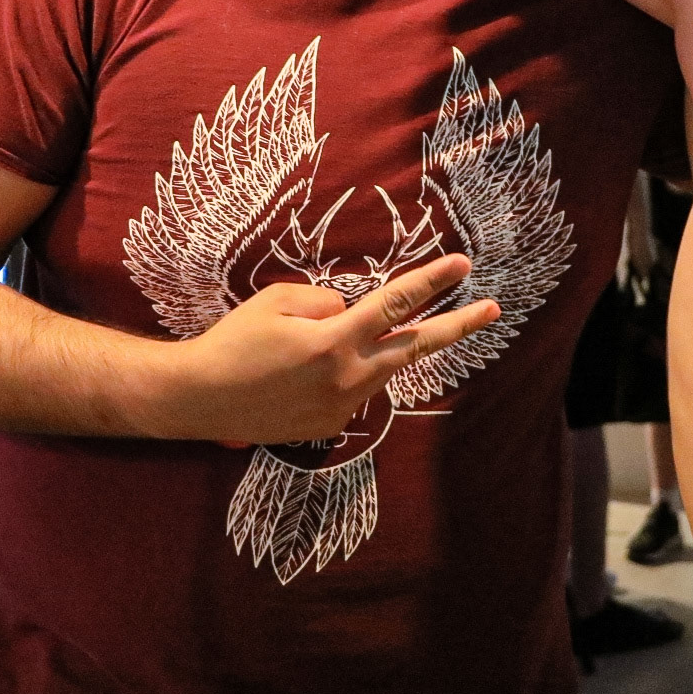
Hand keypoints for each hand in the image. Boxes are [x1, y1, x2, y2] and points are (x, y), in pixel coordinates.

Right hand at [148, 253, 497, 445]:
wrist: (199, 399)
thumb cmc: (234, 341)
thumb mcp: (277, 301)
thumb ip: (326, 302)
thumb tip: (351, 312)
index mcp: (335, 342)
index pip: (396, 304)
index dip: (432, 282)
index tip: (463, 266)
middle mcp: (348, 378)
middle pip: (415, 346)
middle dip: (457, 326)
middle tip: (493, 309)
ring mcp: (342, 408)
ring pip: (384, 368)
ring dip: (387, 348)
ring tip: (364, 336)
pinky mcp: (331, 427)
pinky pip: (356, 388)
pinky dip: (350, 370)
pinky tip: (310, 370)